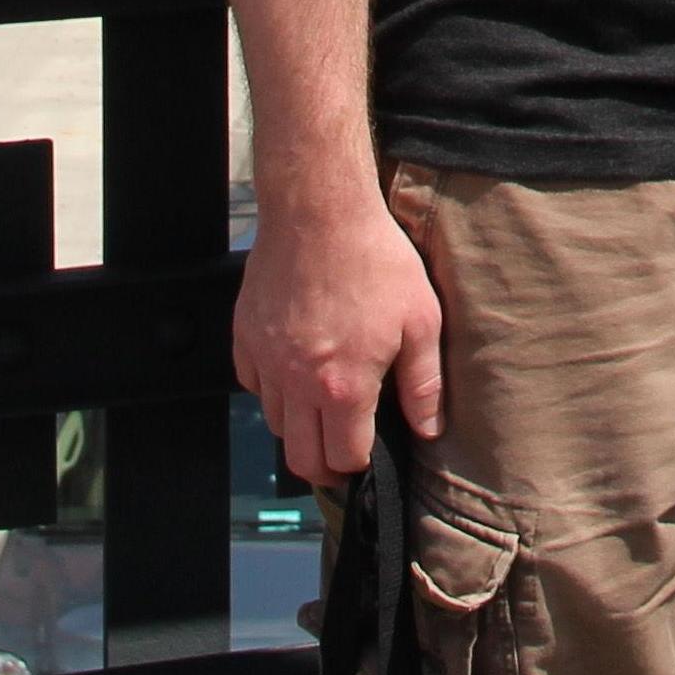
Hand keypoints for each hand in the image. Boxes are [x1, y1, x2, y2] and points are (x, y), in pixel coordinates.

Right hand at [233, 182, 445, 487]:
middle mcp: (296, 384)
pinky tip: (296, 368)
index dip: (361, 464)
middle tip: (343, 449)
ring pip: (274, 423)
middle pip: (300, 458)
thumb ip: (424, 382)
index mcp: (342, 387)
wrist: (319, 210)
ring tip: (323, 404)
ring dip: (298, 425)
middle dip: (325, 464)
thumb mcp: (420, 318)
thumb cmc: (375, 259)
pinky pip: (252, 384)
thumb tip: (429, 428)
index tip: (370, 451)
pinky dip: (272, 388)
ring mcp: (265, 361)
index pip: (344, 459)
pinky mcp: (244, 336)